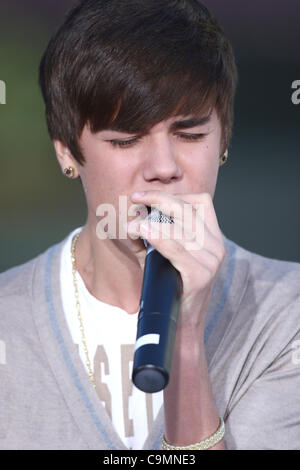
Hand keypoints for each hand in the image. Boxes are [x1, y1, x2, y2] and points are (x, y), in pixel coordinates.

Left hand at [128, 190, 225, 330]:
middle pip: (188, 209)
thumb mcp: (166, 256)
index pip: (201, 202)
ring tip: (133, 222)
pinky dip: (158, 237)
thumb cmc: (170, 287)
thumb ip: (156, 235)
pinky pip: (177, 249)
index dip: (174, 194)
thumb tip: (135, 215)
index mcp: (213, 238)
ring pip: (181, 227)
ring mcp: (211, 261)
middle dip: (159, 199)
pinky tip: (142, 231)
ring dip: (153, 220)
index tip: (148, 196)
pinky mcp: (201, 276)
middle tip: (135, 197)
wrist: (180, 325)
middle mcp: (216, 246)